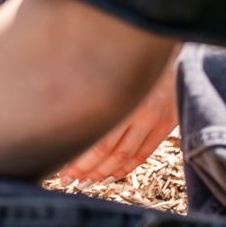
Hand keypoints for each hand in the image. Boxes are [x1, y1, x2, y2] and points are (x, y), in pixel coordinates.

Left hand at [59, 57, 178, 182]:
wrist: (167, 46)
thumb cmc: (126, 53)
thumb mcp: (105, 67)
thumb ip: (87, 91)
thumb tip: (58, 114)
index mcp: (121, 98)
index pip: (97, 141)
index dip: (77, 159)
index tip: (59, 168)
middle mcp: (140, 110)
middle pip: (109, 151)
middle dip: (85, 168)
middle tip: (66, 179)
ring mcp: (156, 117)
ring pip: (126, 155)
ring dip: (104, 172)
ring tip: (86, 180)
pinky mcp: (167, 122)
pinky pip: (145, 153)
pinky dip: (127, 167)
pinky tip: (111, 175)